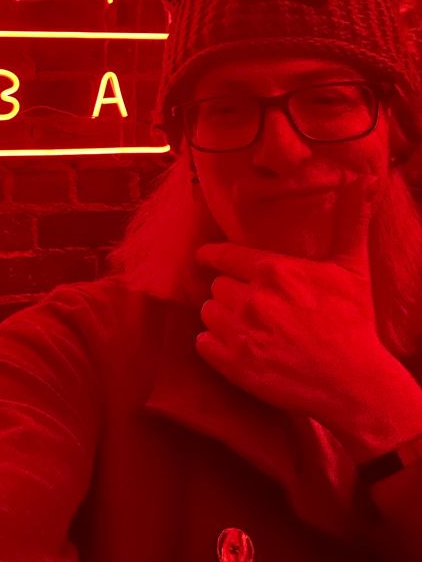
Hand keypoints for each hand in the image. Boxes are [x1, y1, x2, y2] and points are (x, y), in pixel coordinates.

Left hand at [194, 174, 395, 430]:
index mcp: (274, 271)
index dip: (212, 257)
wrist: (356, 384)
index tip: (204, 258)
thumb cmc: (354, 323)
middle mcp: (252, 299)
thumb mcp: (351, 268)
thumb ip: (350, 222)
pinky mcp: (234, 365)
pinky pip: (202, 344)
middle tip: (254, 306)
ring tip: (247, 327)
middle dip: (231, 294)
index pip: (224, 256)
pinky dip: (214, 346)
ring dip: (222, 319)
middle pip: (217, 287)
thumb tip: (361, 180)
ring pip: (208, 313)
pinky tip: (237, 347)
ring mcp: (241, 333)